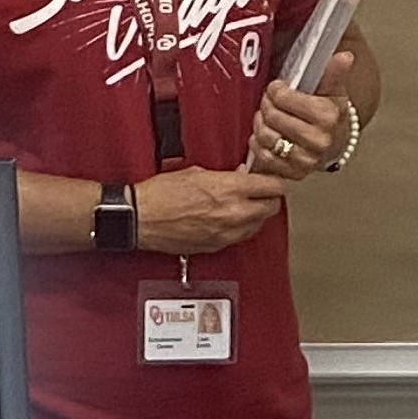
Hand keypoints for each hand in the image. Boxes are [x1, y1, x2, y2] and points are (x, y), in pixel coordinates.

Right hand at [131, 166, 289, 255]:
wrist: (141, 218)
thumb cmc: (162, 193)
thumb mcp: (197, 172)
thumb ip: (225, 176)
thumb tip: (239, 177)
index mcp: (230, 190)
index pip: (273, 187)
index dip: (276, 181)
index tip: (274, 179)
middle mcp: (233, 213)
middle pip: (271, 208)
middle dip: (270, 199)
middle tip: (263, 192)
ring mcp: (227, 233)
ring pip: (259, 225)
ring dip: (257, 215)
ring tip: (247, 205)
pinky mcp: (217, 246)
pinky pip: (240, 237)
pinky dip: (241, 228)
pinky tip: (231, 219)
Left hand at [249, 51, 357, 180]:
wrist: (336, 141)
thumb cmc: (330, 113)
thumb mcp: (332, 89)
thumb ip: (335, 72)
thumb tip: (345, 57)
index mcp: (328, 116)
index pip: (284, 98)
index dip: (276, 90)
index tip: (277, 88)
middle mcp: (319, 140)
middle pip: (273, 117)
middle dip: (266, 105)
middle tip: (269, 101)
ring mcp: (306, 159)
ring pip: (267, 137)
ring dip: (260, 124)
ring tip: (266, 116)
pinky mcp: (294, 173)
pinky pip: (265, 157)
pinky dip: (258, 144)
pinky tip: (264, 134)